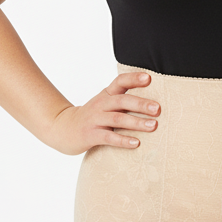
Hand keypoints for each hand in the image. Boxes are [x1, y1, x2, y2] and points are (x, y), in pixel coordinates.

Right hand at [46, 69, 160, 155]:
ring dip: (136, 122)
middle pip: (121, 101)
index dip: (133, 78)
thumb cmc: (93, 116)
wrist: (63, 128)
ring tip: (153, 126)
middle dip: (141, 104)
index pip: (120, 81)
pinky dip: (123, 140)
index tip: (149, 78)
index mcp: (106, 94)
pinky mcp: (91, 135)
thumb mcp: (105, 103)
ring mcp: (95, 120)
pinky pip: (108, 138)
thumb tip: (154, 100)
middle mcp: (101, 104)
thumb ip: (124, 99)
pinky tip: (136, 143)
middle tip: (158, 108)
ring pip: (117, 119)